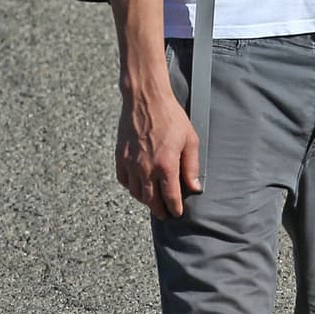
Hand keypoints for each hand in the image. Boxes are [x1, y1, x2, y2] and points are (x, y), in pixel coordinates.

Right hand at [116, 86, 200, 219]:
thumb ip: (192, 166)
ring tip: (154, 201)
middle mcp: (145, 168)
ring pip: (136, 193)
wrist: (145, 99)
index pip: (170, 197)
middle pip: (151, 200)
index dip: (175, 208)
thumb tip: (194, 187)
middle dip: (159, 210)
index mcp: (165, 165)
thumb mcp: (190, 140)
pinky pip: (123, 180)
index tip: (178, 214)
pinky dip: (131, 187)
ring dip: (145, 200)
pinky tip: (138, 186)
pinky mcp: (120, 157)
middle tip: (166, 213)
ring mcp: (130, 164)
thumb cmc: (171, 117)